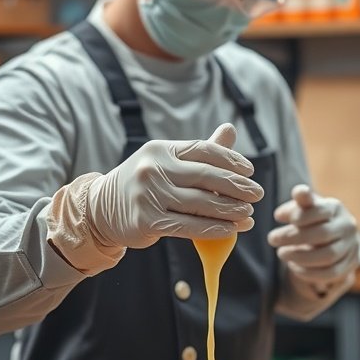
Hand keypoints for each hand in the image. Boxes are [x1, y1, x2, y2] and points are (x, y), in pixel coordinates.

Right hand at [87, 123, 263, 250]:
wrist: (101, 209)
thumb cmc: (144, 183)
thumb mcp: (166, 161)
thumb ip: (200, 151)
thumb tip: (230, 129)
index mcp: (162, 150)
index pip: (204, 150)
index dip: (231, 160)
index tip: (250, 171)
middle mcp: (154, 169)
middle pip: (206, 177)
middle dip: (237, 186)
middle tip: (258, 194)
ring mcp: (149, 196)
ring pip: (201, 203)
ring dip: (230, 210)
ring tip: (249, 214)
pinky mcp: (147, 222)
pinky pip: (189, 226)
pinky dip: (214, 228)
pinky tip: (231, 229)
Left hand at [268, 184, 359, 294]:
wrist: (334, 235)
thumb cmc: (313, 218)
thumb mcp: (305, 206)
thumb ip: (296, 204)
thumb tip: (280, 215)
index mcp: (336, 207)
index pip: (319, 211)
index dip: (299, 215)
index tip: (277, 217)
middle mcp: (347, 226)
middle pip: (322, 235)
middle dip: (293, 238)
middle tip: (272, 239)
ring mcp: (352, 246)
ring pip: (328, 256)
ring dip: (301, 257)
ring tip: (281, 253)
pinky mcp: (351, 263)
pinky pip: (331, 273)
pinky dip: (310, 273)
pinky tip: (293, 267)